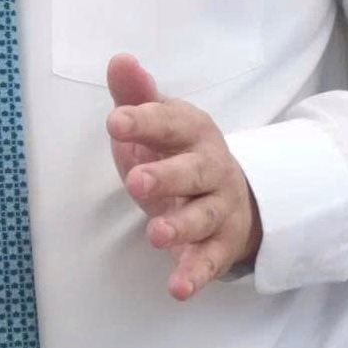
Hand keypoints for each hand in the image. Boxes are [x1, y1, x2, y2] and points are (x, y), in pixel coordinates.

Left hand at [106, 52, 262, 300]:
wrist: (233, 192)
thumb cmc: (178, 152)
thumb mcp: (158, 122)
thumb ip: (135, 95)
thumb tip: (120, 60)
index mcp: (193, 130)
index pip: (169, 122)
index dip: (143, 121)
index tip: (114, 122)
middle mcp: (212, 167)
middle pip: (193, 171)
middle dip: (166, 176)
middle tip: (136, 182)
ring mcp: (220, 207)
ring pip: (205, 217)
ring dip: (181, 225)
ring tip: (154, 234)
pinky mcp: (222, 245)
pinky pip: (210, 261)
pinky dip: (195, 274)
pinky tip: (177, 288)